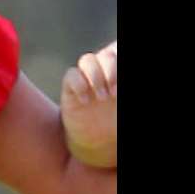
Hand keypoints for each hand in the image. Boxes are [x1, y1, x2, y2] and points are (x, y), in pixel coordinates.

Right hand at [61, 40, 116, 167]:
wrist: (98, 142)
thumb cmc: (116, 123)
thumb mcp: (123, 107)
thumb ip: (122, 92)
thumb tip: (119, 90)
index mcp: (118, 73)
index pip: (117, 51)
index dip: (119, 58)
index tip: (121, 85)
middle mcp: (104, 72)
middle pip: (106, 55)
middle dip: (111, 71)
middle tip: (114, 94)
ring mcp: (86, 80)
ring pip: (87, 59)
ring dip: (95, 76)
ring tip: (101, 98)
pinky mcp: (70, 90)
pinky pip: (71, 75)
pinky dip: (78, 85)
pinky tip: (85, 101)